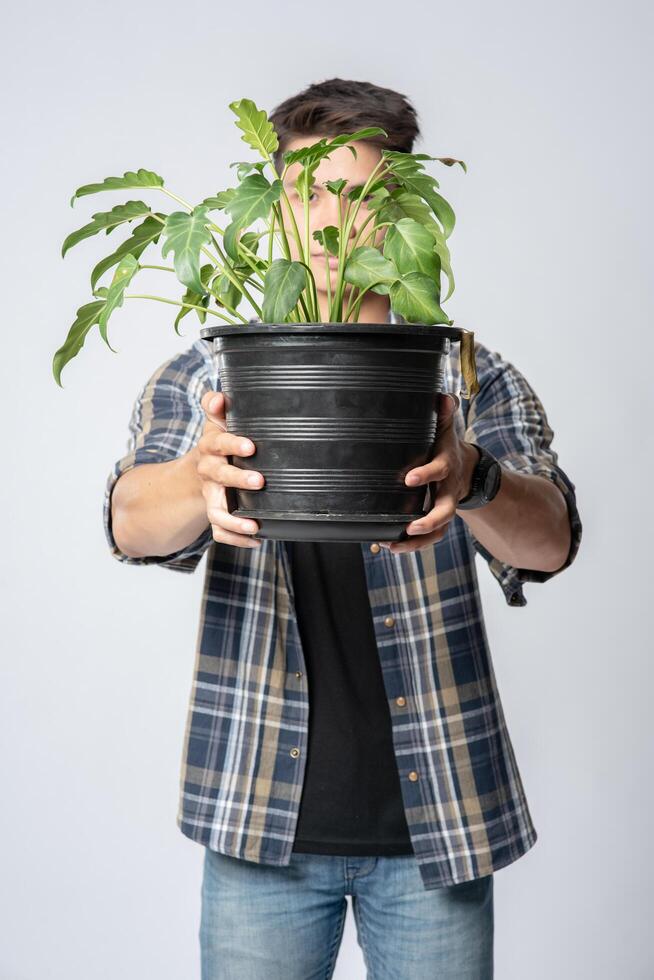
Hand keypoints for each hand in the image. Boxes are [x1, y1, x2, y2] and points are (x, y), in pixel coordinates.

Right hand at [197, 390, 264, 547]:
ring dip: (233, 520)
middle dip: (237, 479)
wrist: (197, 471)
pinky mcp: (216, 514)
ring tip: (253, 525)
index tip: (250, 445)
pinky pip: (220, 532)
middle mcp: (208, 473)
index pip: (218, 444)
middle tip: (259, 481)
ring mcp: (211, 496)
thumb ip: (216, 407)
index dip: (232, 444)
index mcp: (210, 449)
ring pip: (216, 511)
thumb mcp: (215, 423)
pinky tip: (257, 540)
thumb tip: (219, 396)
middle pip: (219, 476)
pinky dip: (236, 539)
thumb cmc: (216, 444)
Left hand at [379, 392, 477, 553]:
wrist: (468, 469)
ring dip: (417, 541)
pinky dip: (412, 545)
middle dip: (430, 520)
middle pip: (446, 510)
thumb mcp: (447, 428)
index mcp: (448, 465)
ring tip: (394, 545)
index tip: (408, 478)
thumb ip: (443, 413)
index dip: (426, 474)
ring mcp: (445, 507)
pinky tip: (390, 546)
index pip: (440, 470)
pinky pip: (429, 537)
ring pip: (438, 530)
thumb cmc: (448, 447)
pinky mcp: (438, 520)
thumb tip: (443, 397)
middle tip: (411, 526)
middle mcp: (449, 490)